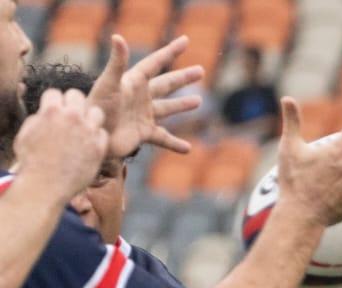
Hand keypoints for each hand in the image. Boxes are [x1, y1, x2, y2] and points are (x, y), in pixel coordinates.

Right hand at [10, 89, 105, 201]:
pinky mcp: (100, 147)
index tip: (53, 112)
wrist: (46, 184)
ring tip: (83, 127)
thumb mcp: (26, 133)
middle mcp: (73, 117)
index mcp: (52, 111)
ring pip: (96, 111)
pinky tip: (89, 144)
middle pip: (77, 95)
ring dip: (89, 117)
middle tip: (69, 116)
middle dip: (72, 104)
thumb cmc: (32, 160)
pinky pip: (103, 133)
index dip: (52, 103)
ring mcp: (89, 132)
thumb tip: (47, 113)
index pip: (55, 93)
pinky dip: (97, 136)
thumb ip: (39, 118)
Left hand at [89, 35, 204, 158]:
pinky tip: (187, 148)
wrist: (94, 135)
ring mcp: (143, 115)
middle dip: (183, 78)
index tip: (185, 41)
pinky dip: (175, 143)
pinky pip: (163, 138)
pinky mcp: (143, 133)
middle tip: (200, 71)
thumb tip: (118, 37)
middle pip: (166, 84)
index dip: (170, 51)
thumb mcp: (109, 83)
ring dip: (182, 105)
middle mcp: (140, 97)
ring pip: (167, 108)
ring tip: (198, 101)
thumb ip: (117, 62)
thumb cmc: (98, 107)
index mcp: (134, 82)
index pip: (155, 63)